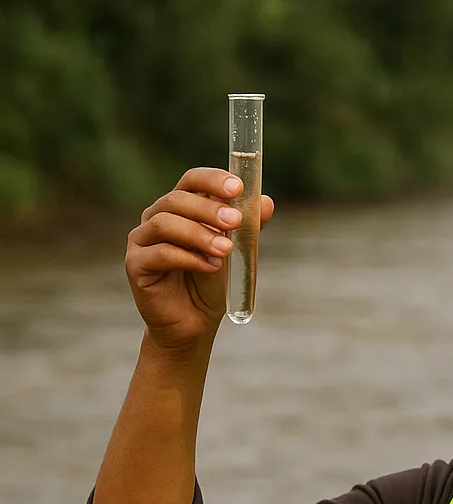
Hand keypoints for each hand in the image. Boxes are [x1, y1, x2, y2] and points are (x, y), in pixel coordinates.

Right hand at [125, 168, 274, 350]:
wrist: (193, 324)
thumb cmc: (210, 283)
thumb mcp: (234, 252)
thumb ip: (247, 228)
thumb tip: (267, 202)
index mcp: (179, 207)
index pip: (191, 181)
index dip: (212, 179)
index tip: (238, 187)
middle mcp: (156, 217)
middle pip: (177, 199)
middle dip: (209, 208)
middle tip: (236, 222)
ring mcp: (141, 239)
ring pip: (166, 223)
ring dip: (200, 234)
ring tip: (226, 250)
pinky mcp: (135, 264)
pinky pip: (160, 253)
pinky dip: (188, 258)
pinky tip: (211, 267)